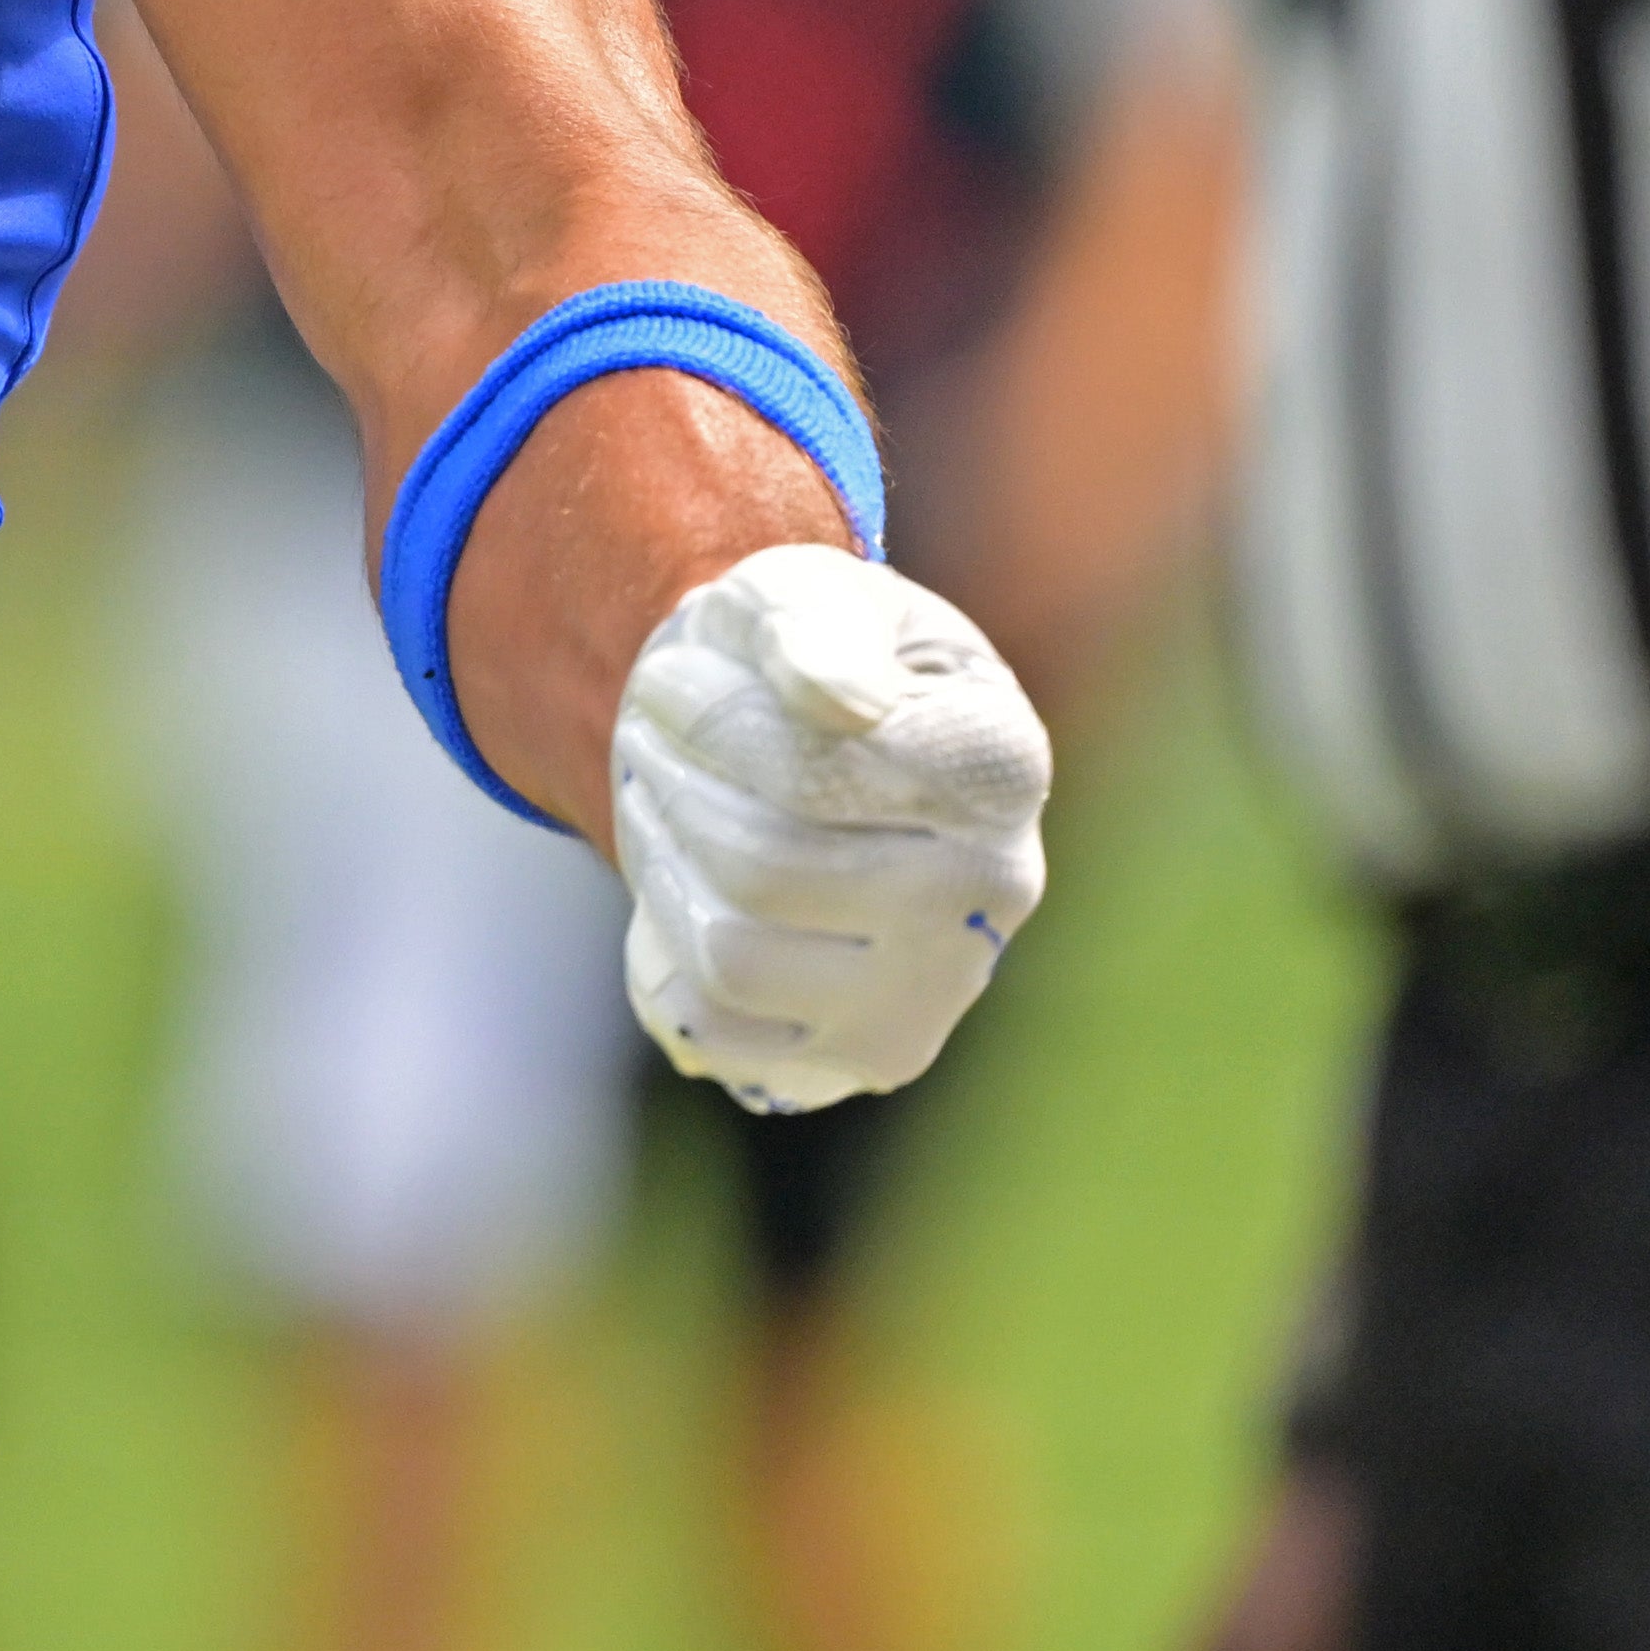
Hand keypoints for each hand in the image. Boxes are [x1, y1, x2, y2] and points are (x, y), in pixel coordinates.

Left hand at [610, 545, 1050, 1108]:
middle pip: (761, 868)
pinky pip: (706, 1023)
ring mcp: (933, 990)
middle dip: (673, 788)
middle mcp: (992, 892)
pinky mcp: (860, 1055)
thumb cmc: (806, 655)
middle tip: (649, 731)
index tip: (674, 677)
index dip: (710, 722)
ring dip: (664, 861)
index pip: (810, 776)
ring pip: (731, 954)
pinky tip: (692, 884)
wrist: (808, 745)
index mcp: (1000, 761)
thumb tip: (844, 702)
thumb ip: (814, 629)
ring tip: (666, 799)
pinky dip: (666, 944)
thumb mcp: (805, 595)